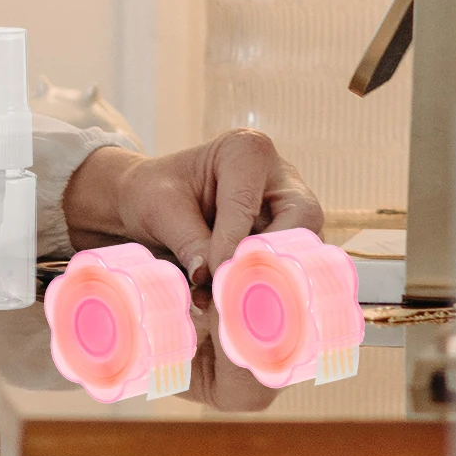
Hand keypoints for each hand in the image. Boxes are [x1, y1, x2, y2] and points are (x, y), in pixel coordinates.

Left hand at [60, 131, 322, 285]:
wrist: (152, 199)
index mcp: (246, 149)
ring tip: (231, 304)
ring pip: (302, 248)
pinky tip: (237, 306)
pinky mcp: (289, 237)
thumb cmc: (155, 193)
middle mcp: (279, 175)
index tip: (212, 277)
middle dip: (272, 260)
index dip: (231, 245)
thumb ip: (188, 241)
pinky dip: (267, 288)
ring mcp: (289, 207)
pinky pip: (292, 265)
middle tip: (238, 292)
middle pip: (300, 221)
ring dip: (271, 279)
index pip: (245, 203)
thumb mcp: (161, 211)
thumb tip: (208, 278)